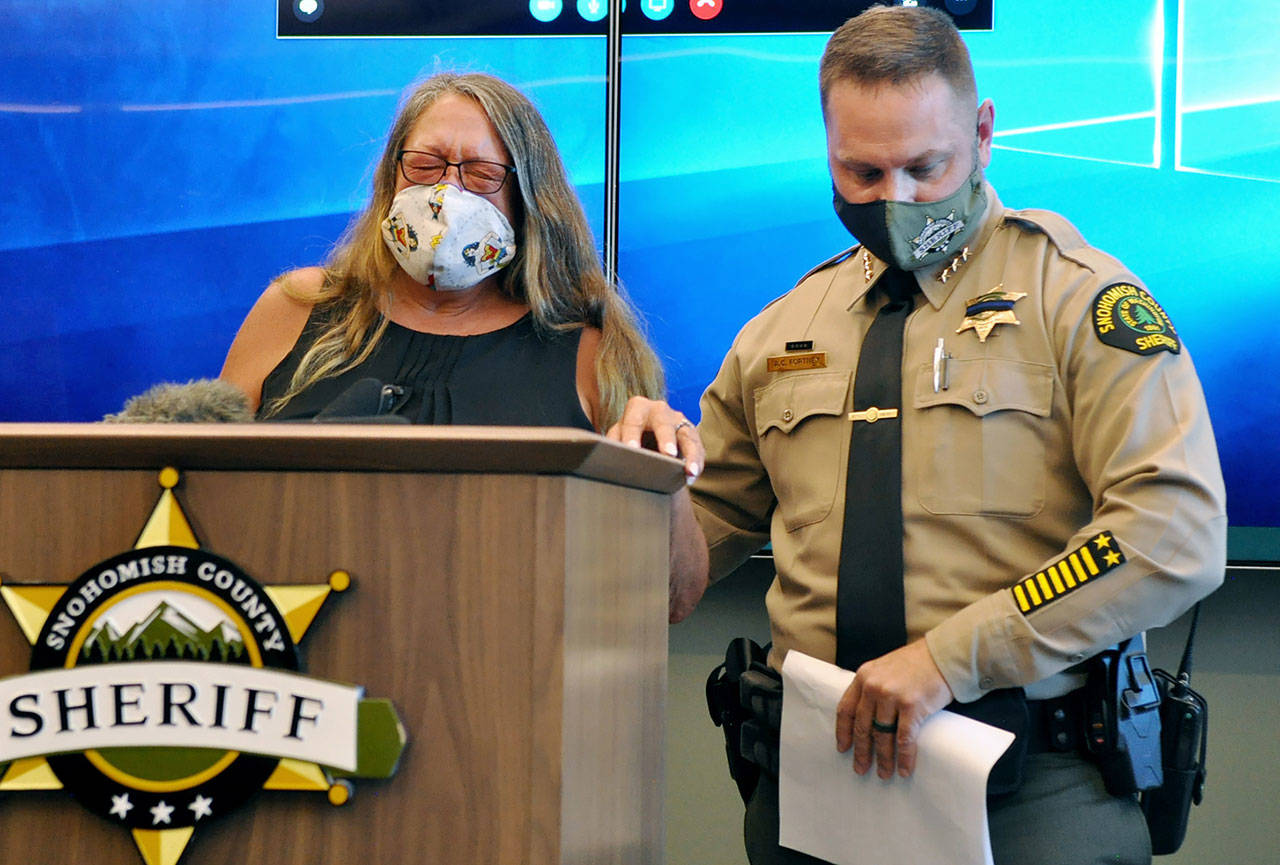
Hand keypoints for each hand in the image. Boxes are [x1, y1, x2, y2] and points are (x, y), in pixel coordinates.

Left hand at [606, 396, 703, 483]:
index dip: (632, 435)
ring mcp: (678, 421)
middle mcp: (659, 410)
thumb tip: (603, 454)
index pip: (633, 420)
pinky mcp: (691, 434)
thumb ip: (613, 442)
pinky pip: (697, 448)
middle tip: (668, 454)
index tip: (632, 449)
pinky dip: (696, 462)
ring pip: (686, 435)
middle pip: (664, 423)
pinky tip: (692, 476)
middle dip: (666, 438)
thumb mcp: (618, 436)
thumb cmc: (628, 438)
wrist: (646, 439)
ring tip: (690, 471)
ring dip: (690, 454)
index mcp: (637, 408)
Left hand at [835, 639, 953, 779]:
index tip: (843, 748)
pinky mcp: (912, 706)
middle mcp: (874, 687)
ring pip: (882, 736)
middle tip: (860, 769)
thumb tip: (866, 716)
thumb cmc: (916, 662)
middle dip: (861, 752)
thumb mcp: (884, 668)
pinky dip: (904, 758)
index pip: (846, 709)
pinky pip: (904, 739)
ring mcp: (892, 697)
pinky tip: (905, 769)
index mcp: (864, 677)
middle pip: (862, 727)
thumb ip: (872, 687)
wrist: (943, 655)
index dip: (843, 732)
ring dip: (883, 759)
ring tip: (884, 773)